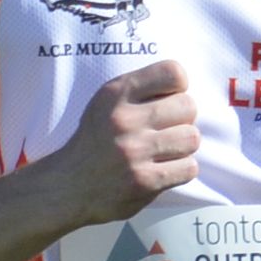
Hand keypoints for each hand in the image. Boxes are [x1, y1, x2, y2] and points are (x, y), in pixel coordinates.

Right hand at [51, 61, 198, 224]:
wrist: (68, 187)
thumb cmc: (96, 140)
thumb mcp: (107, 103)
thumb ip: (142, 89)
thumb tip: (186, 88)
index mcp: (115, 94)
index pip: (173, 72)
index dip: (178, 87)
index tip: (166, 99)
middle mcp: (124, 120)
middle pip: (188, 106)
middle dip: (182, 119)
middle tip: (165, 130)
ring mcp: (134, 152)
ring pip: (192, 138)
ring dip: (183, 146)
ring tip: (164, 151)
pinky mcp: (144, 181)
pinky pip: (189, 167)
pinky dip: (180, 170)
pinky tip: (162, 169)